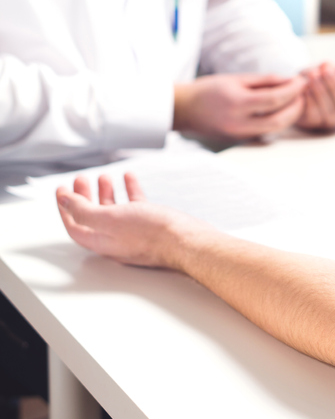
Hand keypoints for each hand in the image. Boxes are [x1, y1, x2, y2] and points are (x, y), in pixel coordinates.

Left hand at [56, 173, 212, 268]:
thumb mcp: (110, 219)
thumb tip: (65, 201)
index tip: (63, 189)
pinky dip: (130, 190)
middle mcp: (116, 238)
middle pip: (93, 216)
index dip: (65, 206)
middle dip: (84, 196)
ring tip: (105, 177)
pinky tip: (130, 178)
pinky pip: (136, 205)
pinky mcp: (152, 224)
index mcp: (102, 241)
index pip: (75, 224)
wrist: (187, 241)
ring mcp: (134, 232)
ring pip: (114, 209)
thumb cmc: (152, 234)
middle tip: (81, 180)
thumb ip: (84, 211)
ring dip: (107, 192)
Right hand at [173, 74, 307, 140]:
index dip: (292, 90)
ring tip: (296, 101)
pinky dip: (278, 121)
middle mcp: (240, 124)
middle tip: (303, 93)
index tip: (302, 81)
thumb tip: (289, 80)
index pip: (274, 99)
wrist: (185, 110)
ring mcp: (241, 135)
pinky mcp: (241, 141)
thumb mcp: (236, 79)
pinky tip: (283, 110)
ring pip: (275, 129)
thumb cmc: (209, 90)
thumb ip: (264, 81)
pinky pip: (266, 132)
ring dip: (290, 116)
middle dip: (296, 107)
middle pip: (279, 120)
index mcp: (237, 104)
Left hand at [296, 63, 334, 129]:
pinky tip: (307, 89)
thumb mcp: (325, 71)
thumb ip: (327, 67)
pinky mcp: (316, 122)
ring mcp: (333, 120)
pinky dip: (311, 100)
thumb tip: (326, 64)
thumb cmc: (319, 81)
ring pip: (330, 108)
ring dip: (321, 90)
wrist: (302, 96)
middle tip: (326, 70)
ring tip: (313, 75)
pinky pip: (315, 112)